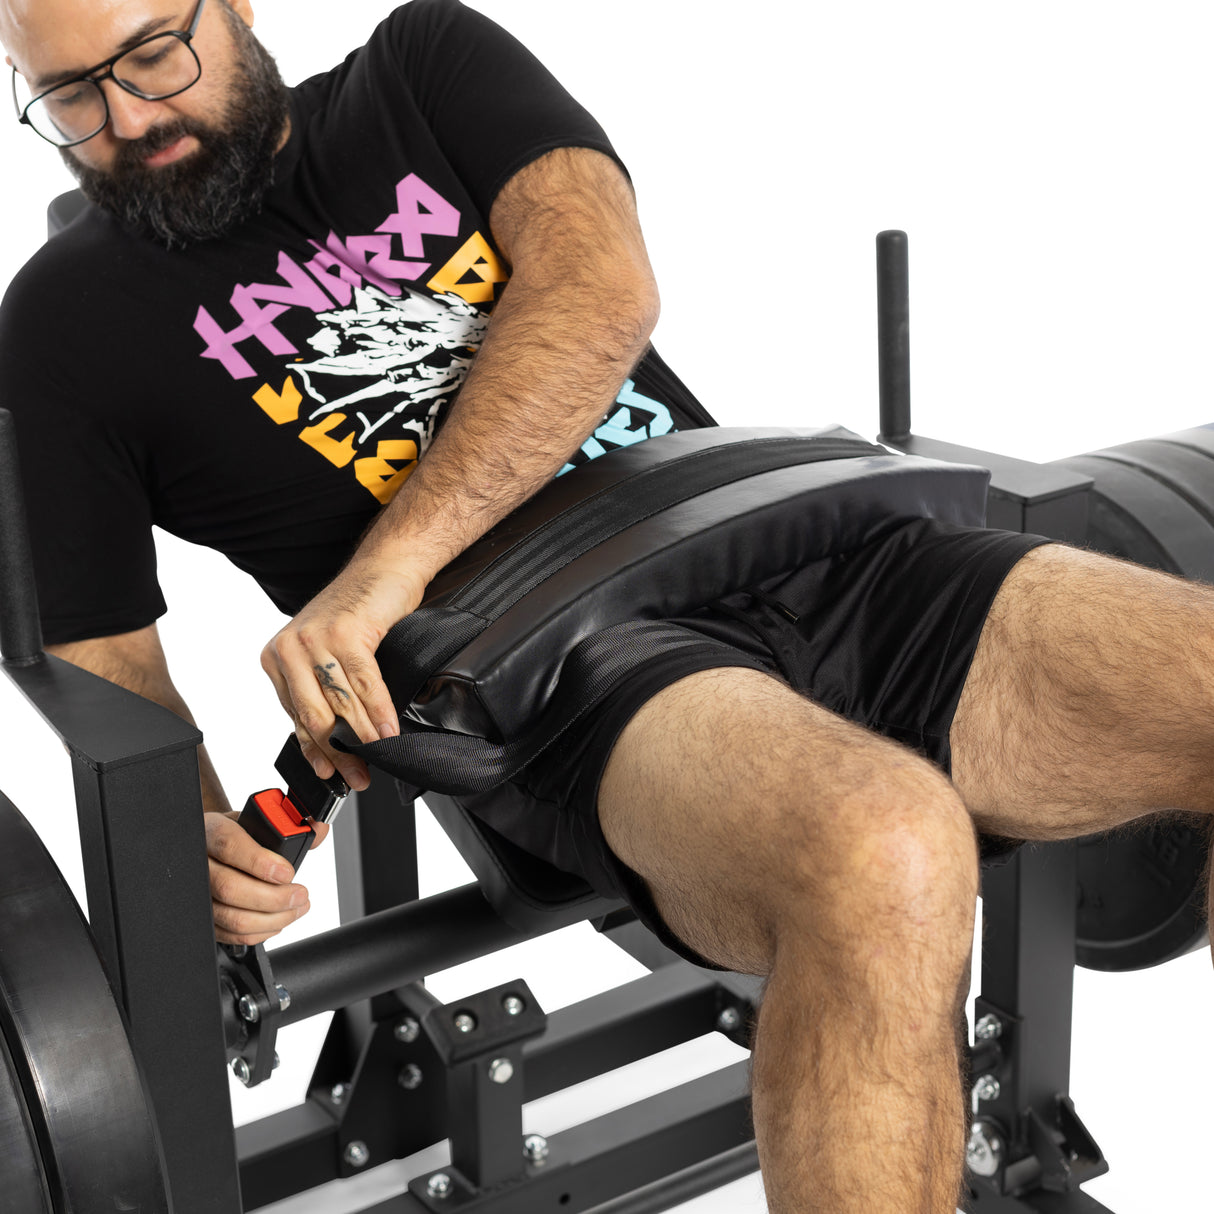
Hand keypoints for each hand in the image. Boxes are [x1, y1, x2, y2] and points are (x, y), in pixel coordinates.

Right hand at [206, 811, 329, 944]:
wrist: (212, 847)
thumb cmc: (237, 834)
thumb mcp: (257, 821)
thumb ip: (290, 824)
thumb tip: (319, 829)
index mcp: (212, 831)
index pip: (229, 845)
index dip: (261, 862)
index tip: (287, 872)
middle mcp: (200, 863)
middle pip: (229, 888)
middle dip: (273, 898)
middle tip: (300, 895)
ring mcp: (199, 894)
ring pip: (231, 917)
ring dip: (272, 919)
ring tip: (296, 908)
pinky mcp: (206, 918)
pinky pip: (230, 935)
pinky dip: (260, 932)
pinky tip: (277, 920)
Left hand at [260, 561, 425, 788]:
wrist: (384, 569)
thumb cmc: (359, 611)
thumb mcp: (326, 653)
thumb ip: (320, 691)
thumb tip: (333, 742)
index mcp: (276, 657)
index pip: (294, 717)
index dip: (316, 751)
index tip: (332, 774)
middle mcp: (289, 648)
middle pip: (315, 715)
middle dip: (339, 752)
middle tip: (358, 776)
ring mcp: (315, 640)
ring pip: (341, 703)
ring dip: (363, 738)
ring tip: (378, 758)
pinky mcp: (346, 634)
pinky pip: (364, 685)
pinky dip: (379, 713)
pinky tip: (389, 731)